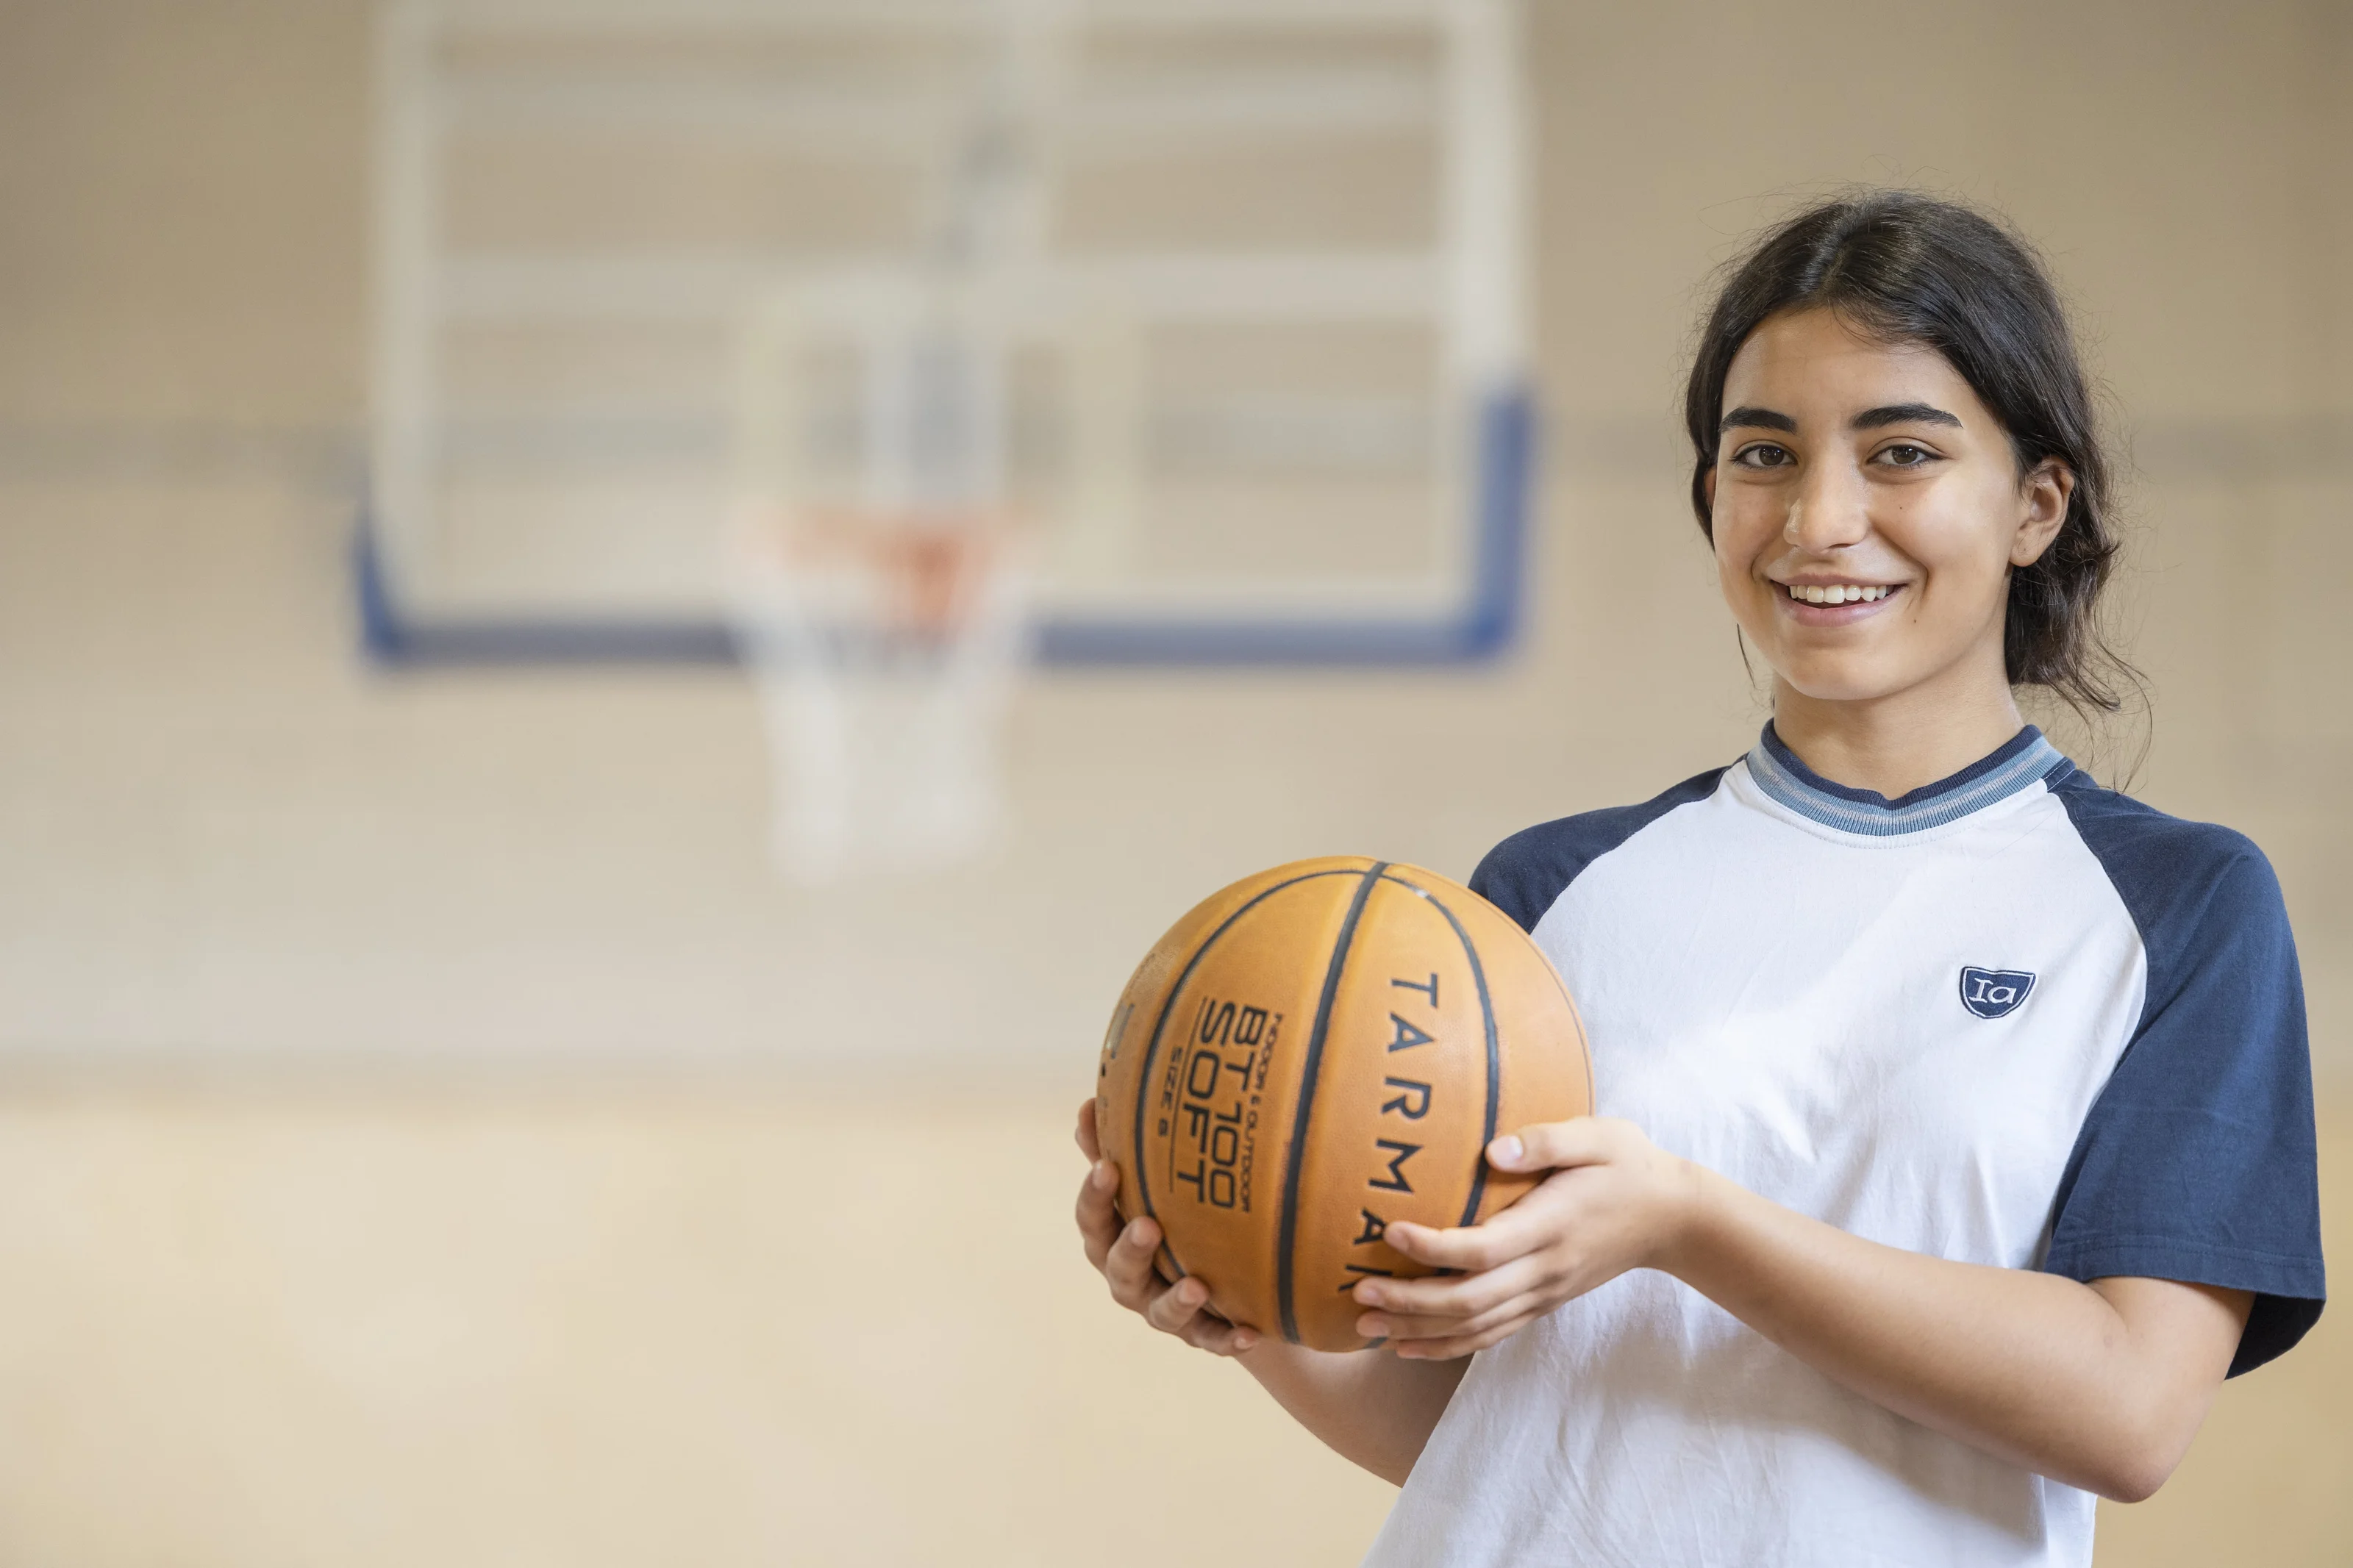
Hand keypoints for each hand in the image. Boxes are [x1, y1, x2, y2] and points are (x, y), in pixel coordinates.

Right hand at [1074, 1098, 1260, 1356]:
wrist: (1219, 1282)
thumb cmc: (1173, 1217)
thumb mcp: (1147, 1186)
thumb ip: (1115, 1149)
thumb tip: (1092, 1101)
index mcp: (1112, 1240)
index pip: (1092, 1219)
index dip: (1095, 1196)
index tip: (1107, 1167)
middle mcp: (1131, 1279)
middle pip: (1119, 1269)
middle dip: (1131, 1249)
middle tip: (1147, 1225)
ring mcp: (1163, 1311)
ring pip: (1160, 1312)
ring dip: (1176, 1300)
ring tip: (1197, 1286)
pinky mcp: (1202, 1335)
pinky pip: (1213, 1341)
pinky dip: (1229, 1339)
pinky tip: (1250, 1332)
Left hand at [1349, 1117, 1697, 1358]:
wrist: (1673, 1219)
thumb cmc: (1628, 1166)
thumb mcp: (1597, 1137)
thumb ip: (1546, 1140)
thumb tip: (1491, 1148)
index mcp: (1550, 1227)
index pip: (1484, 1248)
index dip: (1434, 1246)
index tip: (1390, 1231)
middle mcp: (1544, 1270)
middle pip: (1469, 1301)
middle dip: (1410, 1301)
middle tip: (1358, 1291)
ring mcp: (1543, 1293)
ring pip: (1475, 1327)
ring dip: (1419, 1330)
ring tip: (1366, 1325)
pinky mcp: (1542, 1303)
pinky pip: (1490, 1335)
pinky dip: (1446, 1346)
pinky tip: (1407, 1345)